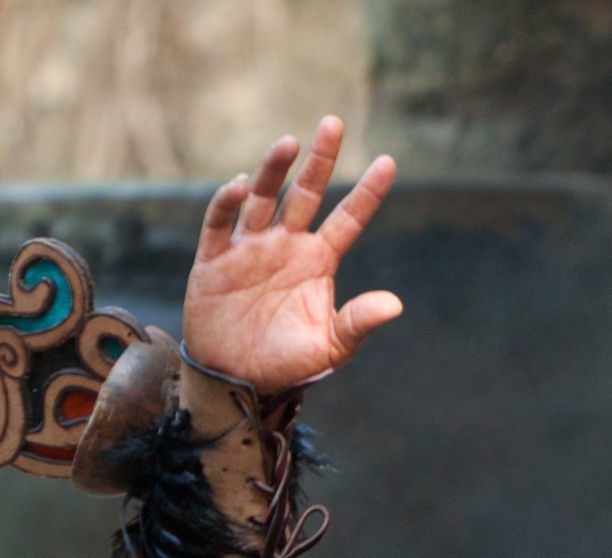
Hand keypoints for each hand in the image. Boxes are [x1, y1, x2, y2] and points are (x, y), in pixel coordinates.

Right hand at [182, 117, 400, 393]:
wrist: (239, 380)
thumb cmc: (289, 363)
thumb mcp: (331, 347)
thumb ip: (358, 322)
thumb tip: (396, 304)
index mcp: (318, 261)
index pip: (348, 218)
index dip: (368, 192)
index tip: (389, 161)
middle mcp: (286, 245)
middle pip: (306, 193)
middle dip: (319, 160)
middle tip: (333, 123)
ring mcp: (250, 248)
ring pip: (263, 198)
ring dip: (274, 170)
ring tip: (289, 143)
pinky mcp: (214, 259)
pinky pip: (220, 224)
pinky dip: (228, 203)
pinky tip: (242, 185)